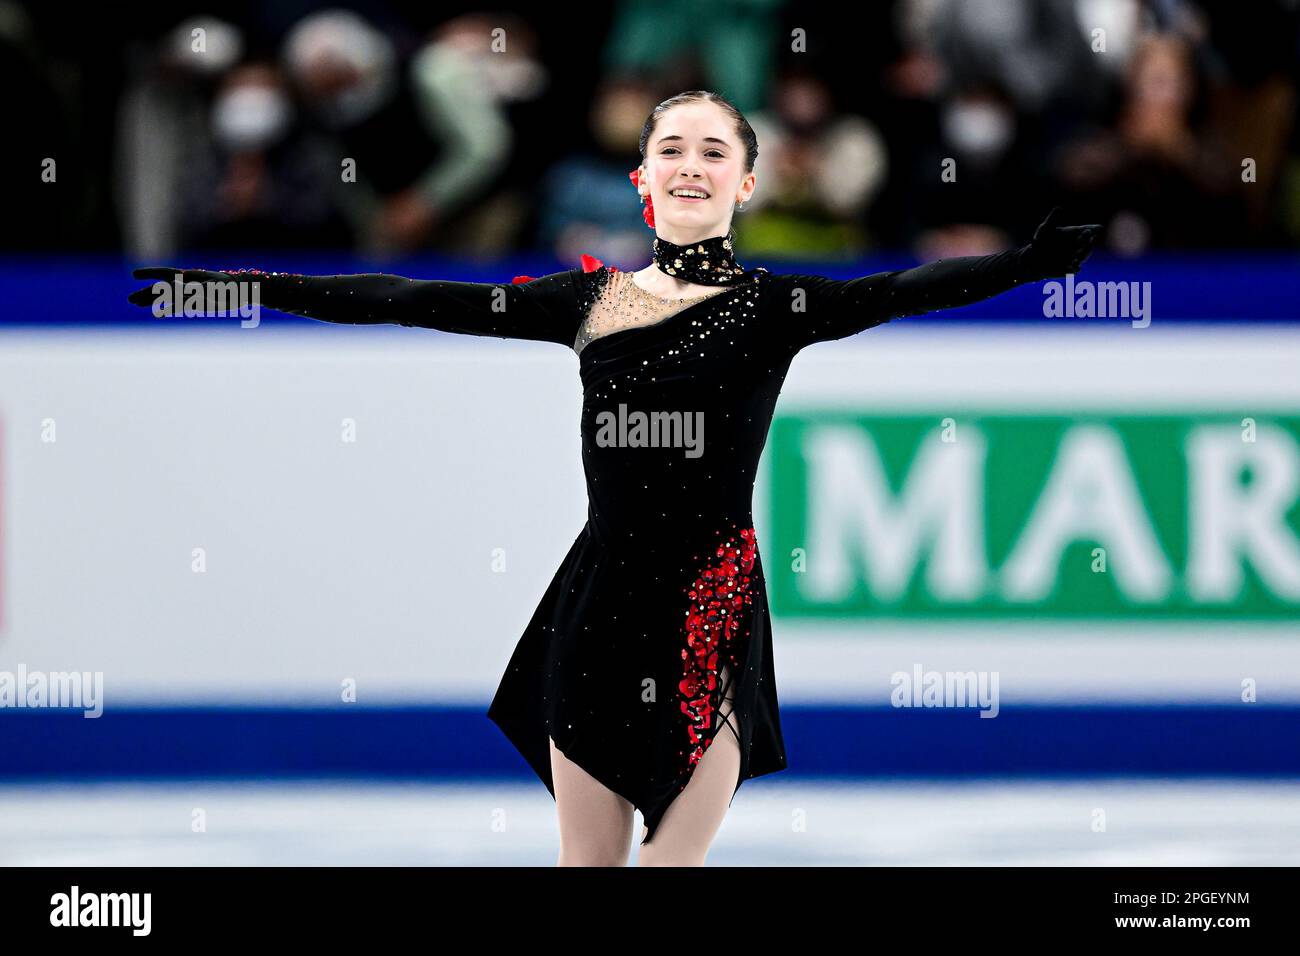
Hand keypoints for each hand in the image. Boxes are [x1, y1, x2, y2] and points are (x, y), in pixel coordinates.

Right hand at [127, 266, 253, 309]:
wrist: (242, 291)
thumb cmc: (228, 287)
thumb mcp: (212, 288)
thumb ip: (195, 290)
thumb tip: (182, 292)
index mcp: (189, 276)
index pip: (165, 274)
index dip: (150, 274)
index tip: (135, 275)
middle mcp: (186, 284)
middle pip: (161, 288)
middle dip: (145, 293)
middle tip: (130, 299)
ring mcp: (189, 294)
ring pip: (166, 297)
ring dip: (151, 300)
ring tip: (135, 302)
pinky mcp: (195, 303)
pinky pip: (176, 305)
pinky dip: (165, 308)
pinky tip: (157, 313)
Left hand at [1022, 207, 1101, 279]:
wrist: (1033, 259)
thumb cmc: (1041, 241)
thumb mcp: (1045, 229)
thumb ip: (1053, 219)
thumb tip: (1059, 208)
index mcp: (1074, 234)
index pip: (1087, 230)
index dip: (1093, 229)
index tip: (1098, 228)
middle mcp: (1077, 246)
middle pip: (1087, 244)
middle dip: (1088, 242)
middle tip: (1089, 239)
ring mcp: (1074, 258)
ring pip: (1083, 257)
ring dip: (1083, 256)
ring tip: (1079, 255)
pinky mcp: (1069, 269)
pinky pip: (1074, 270)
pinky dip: (1075, 269)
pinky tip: (1074, 267)